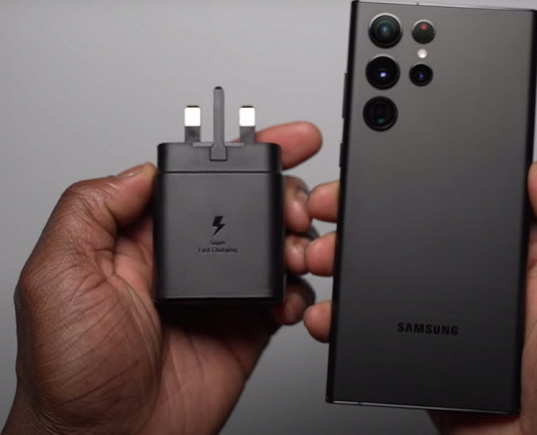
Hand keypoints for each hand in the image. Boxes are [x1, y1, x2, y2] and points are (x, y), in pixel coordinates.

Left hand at [4, 122, 321, 434]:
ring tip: (301, 248)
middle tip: (301, 203)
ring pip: (275, 246)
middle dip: (286, 194)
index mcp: (141, 238)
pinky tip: (290, 297)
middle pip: (247, 206)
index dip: (240, 157)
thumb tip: (142, 168)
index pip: (197, 181)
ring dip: (300, 240)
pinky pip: (287, 296)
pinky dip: (300, 291)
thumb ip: (92, 209)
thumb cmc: (71, 372)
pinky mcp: (246, 327)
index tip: (279, 141)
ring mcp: (219, 292)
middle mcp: (184, 261)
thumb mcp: (57, 275)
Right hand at [303, 162, 536, 433]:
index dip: (445, 173)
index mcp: (536, 258)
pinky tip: (336, 307)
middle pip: (428, 229)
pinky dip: (350, 314)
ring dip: (357, 257)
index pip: (483, 198)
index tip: (404, 152)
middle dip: (380, 210)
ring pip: (396, 271)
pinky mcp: (427, 349)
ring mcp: (454, 315)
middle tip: (342, 201)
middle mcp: (492, 281)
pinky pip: (382, 323)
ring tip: (328, 249)